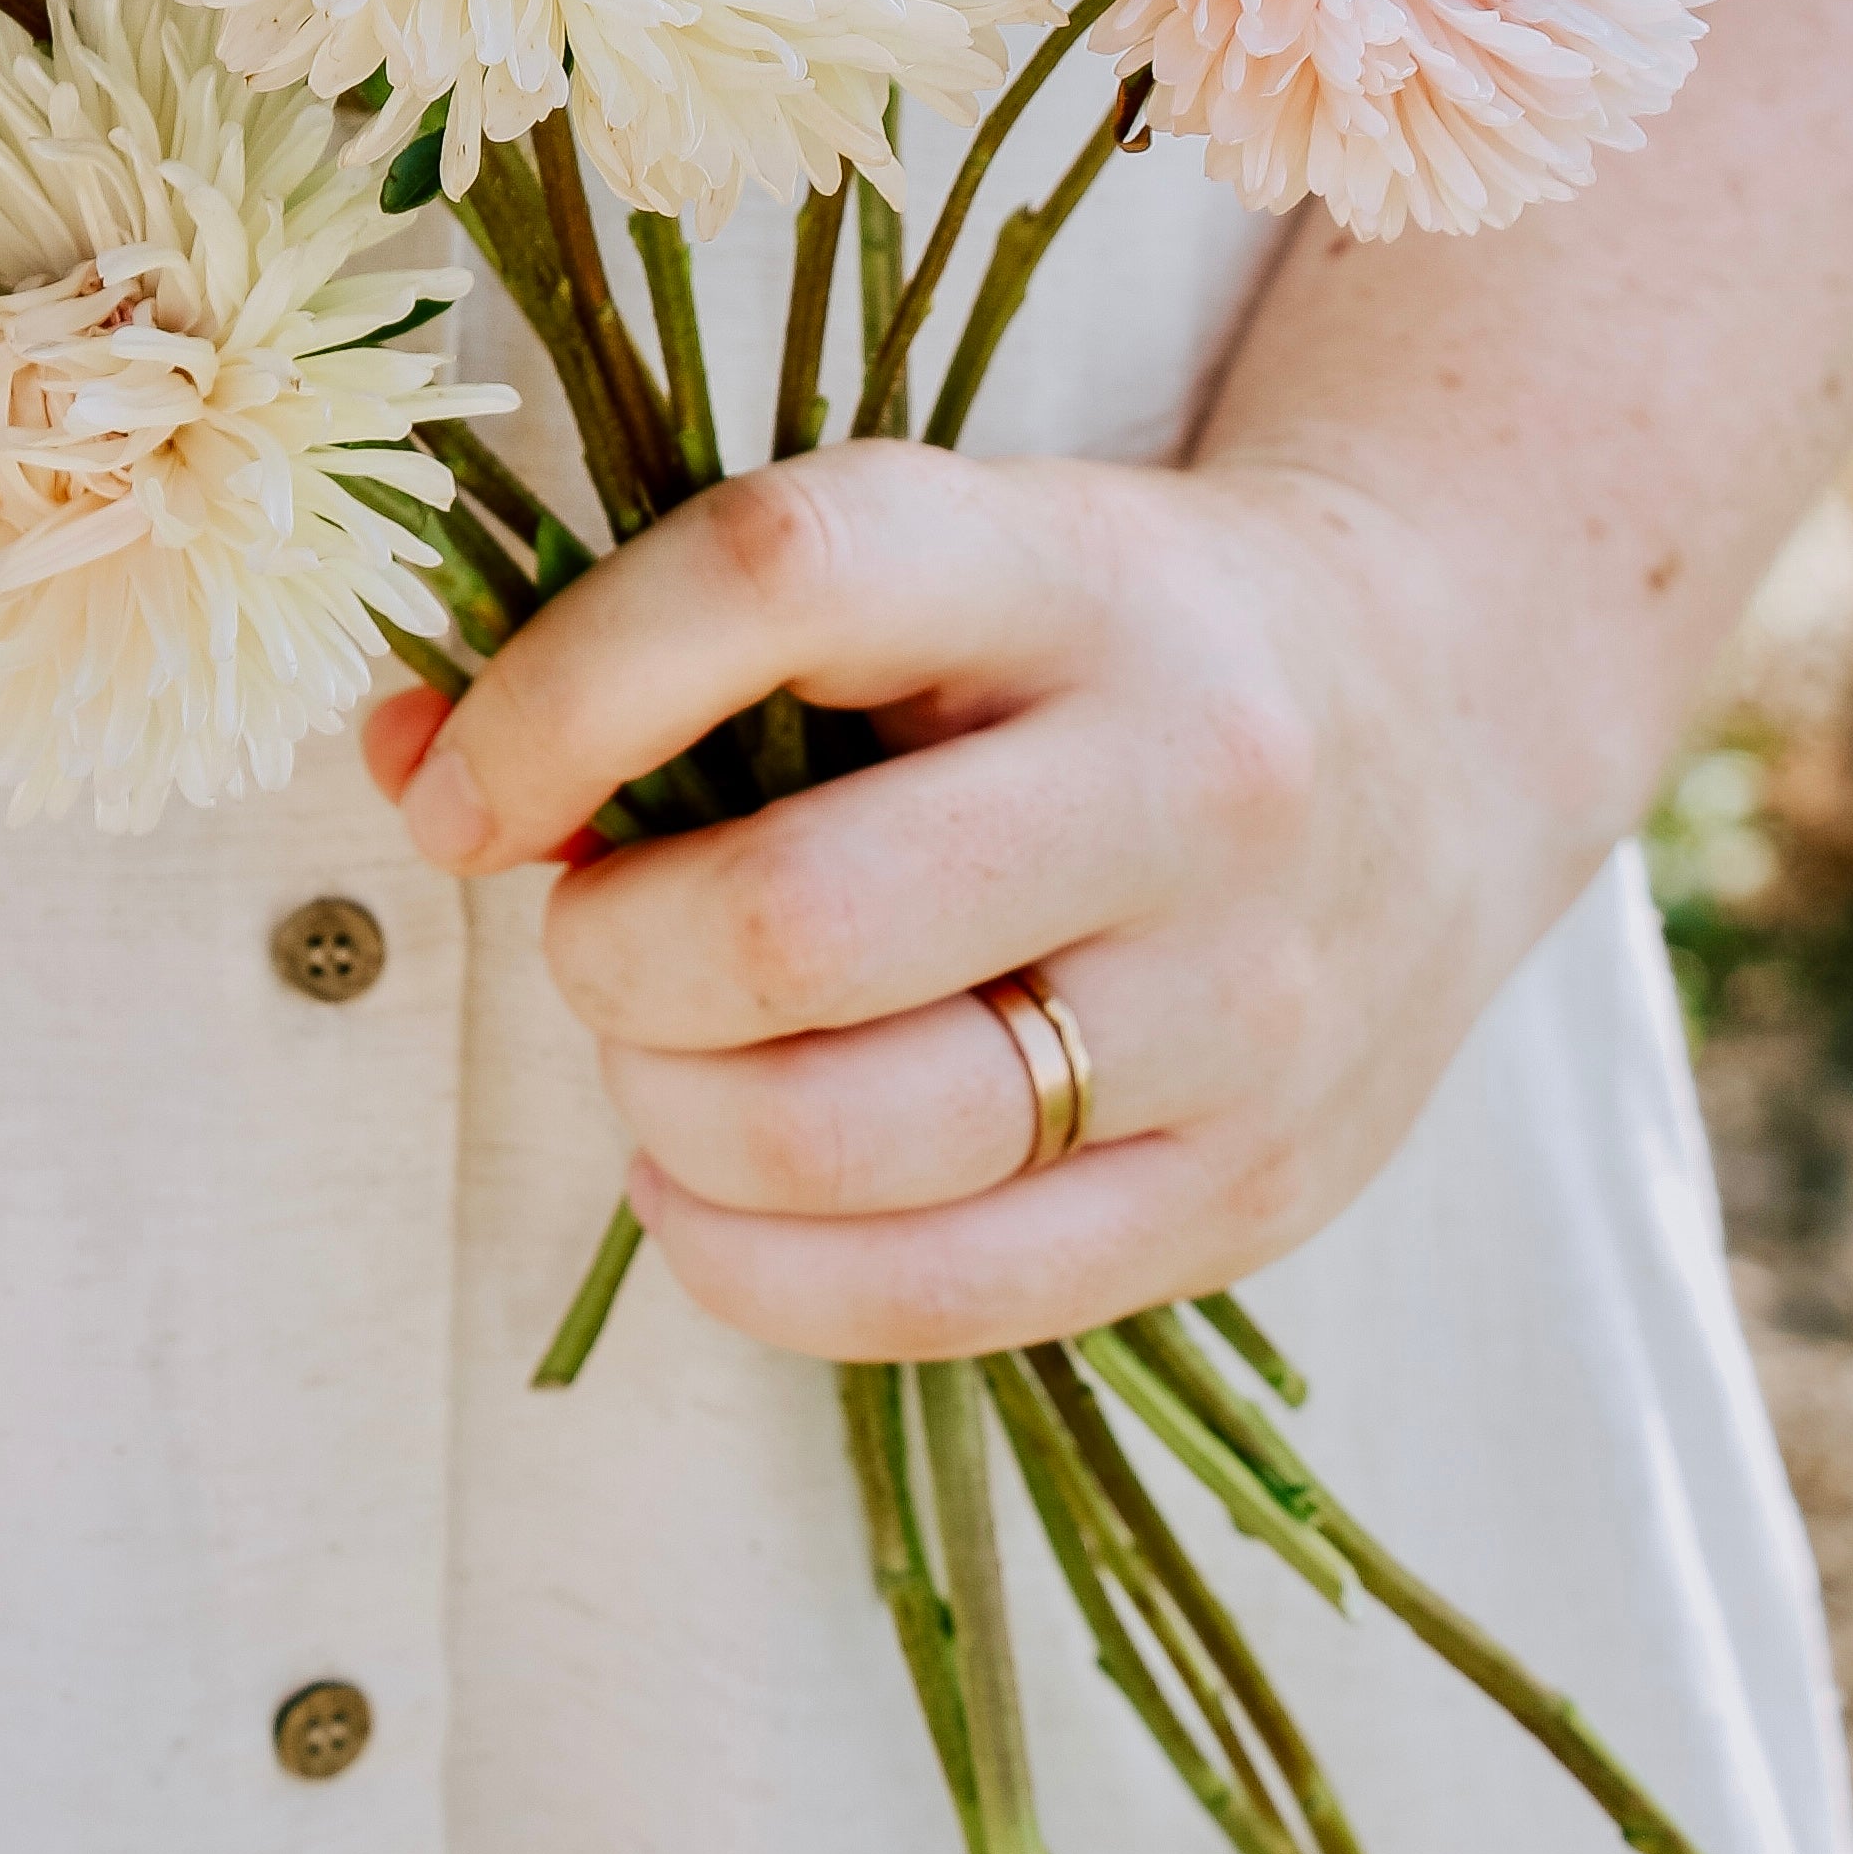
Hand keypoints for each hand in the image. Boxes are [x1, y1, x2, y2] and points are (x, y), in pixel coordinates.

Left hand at [360, 440, 1598, 1358]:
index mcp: (1072, 570)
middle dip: (606, 954)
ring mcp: (1242, 1007)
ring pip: (852, 1139)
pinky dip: (756, 1264)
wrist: (1443, 711)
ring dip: (666, 1115)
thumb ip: (664, 640)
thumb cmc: (1093, 632)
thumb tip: (408, 761)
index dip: (560, 690)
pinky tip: (709, 1186)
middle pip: (789, 924)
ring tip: (658, 1057)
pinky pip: (942, 1295)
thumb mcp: (924, 558)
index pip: (775, 578)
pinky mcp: (1255, 1189)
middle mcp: (1185, 783)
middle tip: (594, 933)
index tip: (461, 779)